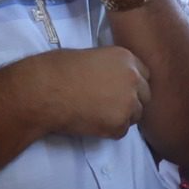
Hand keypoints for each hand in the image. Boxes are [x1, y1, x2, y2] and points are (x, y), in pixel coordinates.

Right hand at [19, 47, 149, 140]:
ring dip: (121, 116)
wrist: (43, 90)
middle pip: (145, 96)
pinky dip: (109, 130)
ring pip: (135, 115)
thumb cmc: (57, 69)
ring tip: (97, 114)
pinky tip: (91, 122)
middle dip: (131, 101)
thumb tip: (112, 79)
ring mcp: (128, 103)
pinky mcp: (118, 124)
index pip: (144, 75)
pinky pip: (121, 131)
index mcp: (126, 58)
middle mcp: (133, 79)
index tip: (119, 90)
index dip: (132, 85)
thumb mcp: (91, 57)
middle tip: (108, 105)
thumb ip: (110, 68)